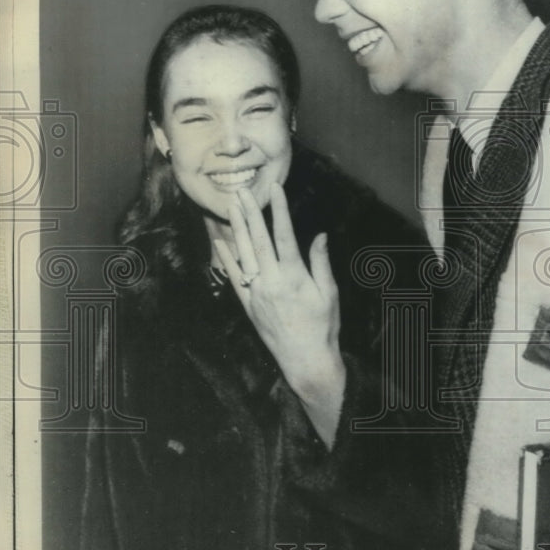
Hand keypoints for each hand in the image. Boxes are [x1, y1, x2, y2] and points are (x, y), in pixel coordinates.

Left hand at [214, 183, 345, 446]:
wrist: (305, 360)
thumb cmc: (323, 327)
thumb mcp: (328, 293)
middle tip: (242, 189)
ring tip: (231, 206)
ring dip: (237, 228)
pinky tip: (221, 241)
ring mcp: (256, 293)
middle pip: (258, 239)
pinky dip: (227, 258)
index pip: (284, 234)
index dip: (279, 209)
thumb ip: (320, 263)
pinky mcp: (248, 305)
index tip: (275, 188)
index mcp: (294, 276)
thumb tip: (319, 236)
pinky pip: (234, 277)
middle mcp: (271, 281)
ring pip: (243, 253)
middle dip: (250, 212)